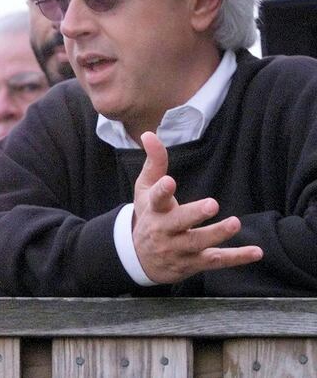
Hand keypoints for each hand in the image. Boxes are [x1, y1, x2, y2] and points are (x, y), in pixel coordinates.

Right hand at [131, 132, 262, 283]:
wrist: (139, 258)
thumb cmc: (148, 216)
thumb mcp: (145, 189)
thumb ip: (154, 162)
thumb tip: (149, 133)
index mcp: (154, 210)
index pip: (156, 198)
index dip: (162, 190)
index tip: (169, 181)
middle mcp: (164, 231)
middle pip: (179, 223)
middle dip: (194, 214)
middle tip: (212, 204)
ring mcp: (178, 249)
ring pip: (198, 243)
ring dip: (217, 234)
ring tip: (234, 223)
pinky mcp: (192, 263)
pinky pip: (215, 261)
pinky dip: (236, 258)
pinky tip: (256, 252)